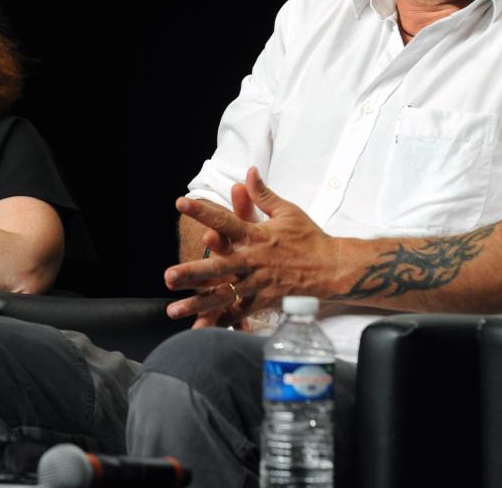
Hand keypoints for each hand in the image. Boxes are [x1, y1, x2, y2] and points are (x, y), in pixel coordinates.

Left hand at [165, 167, 338, 324]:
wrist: (333, 269)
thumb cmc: (309, 238)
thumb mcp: (287, 211)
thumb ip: (263, 194)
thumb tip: (248, 171)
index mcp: (257, 236)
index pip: (226, 221)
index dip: (203, 211)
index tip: (181, 202)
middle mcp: (254, 261)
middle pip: (219, 266)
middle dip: (192, 272)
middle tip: (168, 276)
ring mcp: (259, 283)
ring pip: (224, 295)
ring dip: (198, 303)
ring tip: (173, 310)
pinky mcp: (265, 301)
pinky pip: (241, 313)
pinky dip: (223, 321)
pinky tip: (201, 329)